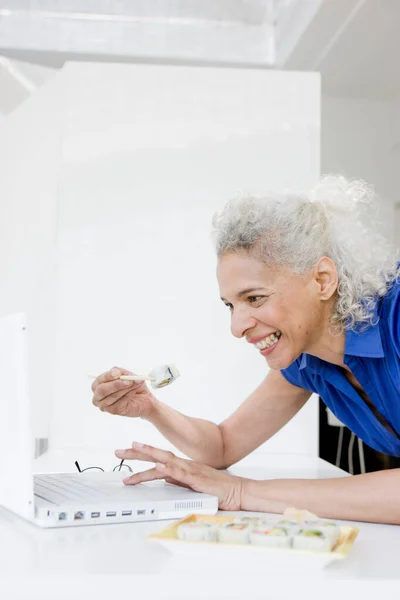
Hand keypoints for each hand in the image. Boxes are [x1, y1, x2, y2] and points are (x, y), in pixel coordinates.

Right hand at [91, 367, 155, 418]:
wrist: (143, 399)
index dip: (108, 376)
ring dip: (127, 389)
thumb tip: (121, 373)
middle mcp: (98, 396)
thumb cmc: (133, 385)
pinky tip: (134, 392)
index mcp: (98, 384)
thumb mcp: (128, 375)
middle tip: (129, 381)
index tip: (118, 372)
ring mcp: (105, 405)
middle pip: (102, 390)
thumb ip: (123, 373)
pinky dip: (129, 395)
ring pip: (113, 396)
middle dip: (116, 384)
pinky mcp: (113, 411)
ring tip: (137, 384)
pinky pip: (120, 403)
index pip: (99, 380)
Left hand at [115, 442, 243, 510]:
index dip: (142, 454)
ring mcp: (189, 470)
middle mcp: (183, 465)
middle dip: (136, 453)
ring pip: (164, 461)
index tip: (127, 450)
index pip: (157, 459)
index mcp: (182, 467)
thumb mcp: (192, 485)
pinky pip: (179, 473)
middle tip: (118, 451)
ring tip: (132, 450)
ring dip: (147, 455)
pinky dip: (167, 468)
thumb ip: (178, 480)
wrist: (237, 491)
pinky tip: (157, 465)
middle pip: (156, 455)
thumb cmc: (217, 490)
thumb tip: (164, 478)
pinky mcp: (196, 479)